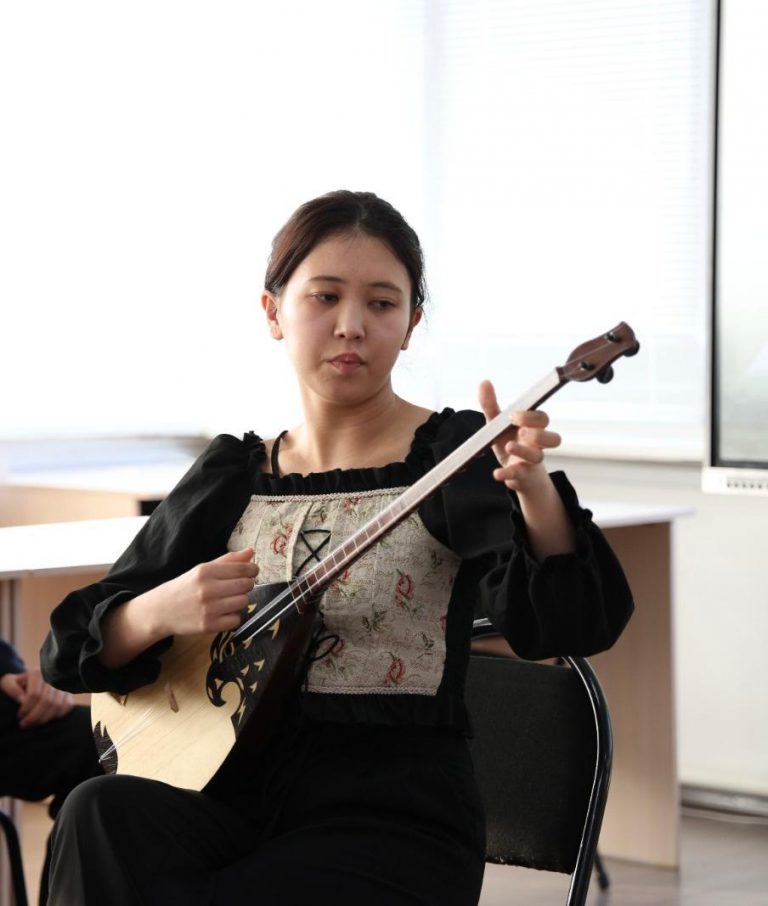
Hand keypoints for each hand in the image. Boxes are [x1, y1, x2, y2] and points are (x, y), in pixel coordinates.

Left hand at [0, 669, 73, 727]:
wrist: (32, 682)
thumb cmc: (19, 684)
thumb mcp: (9, 682)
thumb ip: (12, 688)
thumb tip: (23, 699)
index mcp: (37, 673)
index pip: (34, 694)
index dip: (26, 708)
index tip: (19, 715)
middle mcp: (53, 676)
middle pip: (46, 701)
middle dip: (34, 716)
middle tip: (24, 723)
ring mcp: (63, 684)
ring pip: (57, 705)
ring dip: (44, 718)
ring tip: (34, 723)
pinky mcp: (69, 693)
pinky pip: (67, 706)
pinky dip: (57, 715)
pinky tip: (46, 718)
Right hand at [148, 548, 259, 637]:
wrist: (162, 610)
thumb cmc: (186, 587)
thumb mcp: (203, 569)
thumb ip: (228, 560)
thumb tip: (251, 551)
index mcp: (206, 571)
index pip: (242, 568)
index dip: (252, 570)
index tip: (252, 572)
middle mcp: (207, 589)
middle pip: (246, 585)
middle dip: (247, 584)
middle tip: (239, 586)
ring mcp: (208, 609)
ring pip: (244, 602)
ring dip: (240, 600)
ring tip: (229, 600)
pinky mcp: (209, 626)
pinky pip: (236, 620)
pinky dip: (234, 617)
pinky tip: (224, 613)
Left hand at [478, 380, 561, 494]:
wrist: (516, 473)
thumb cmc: (510, 442)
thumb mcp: (497, 424)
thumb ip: (490, 404)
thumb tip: (484, 382)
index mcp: (533, 428)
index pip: (543, 419)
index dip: (531, 417)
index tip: (513, 416)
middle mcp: (537, 444)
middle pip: (552, 438)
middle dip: (537, 433)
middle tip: (520, 431)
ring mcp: (531, 461)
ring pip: (539, 457)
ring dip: (524, 451)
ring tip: (509, 447)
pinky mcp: (522, 475)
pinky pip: (519, 475)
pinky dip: (508, 474)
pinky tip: (496, 474)